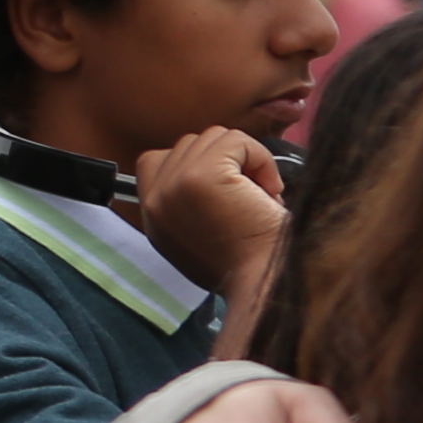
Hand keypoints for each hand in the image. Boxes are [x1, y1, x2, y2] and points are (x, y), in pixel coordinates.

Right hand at [133, 126, 289, 306]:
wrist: (267, 284)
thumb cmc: (251, 267)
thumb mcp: (201, 238)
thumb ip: (188, 203)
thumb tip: (209, 168)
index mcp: (154, 217)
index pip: (156, 161)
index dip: (196, 165)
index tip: (225, 192)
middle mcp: (156, 200)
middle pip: (190, 144)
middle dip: (226, 162)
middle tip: (248, 198)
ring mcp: (175, 184)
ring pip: (214, 138)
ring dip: (245, 160)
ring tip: (258, 196)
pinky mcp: (201, 175)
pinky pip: (235, 140)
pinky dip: (260, 159)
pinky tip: (268, 191)